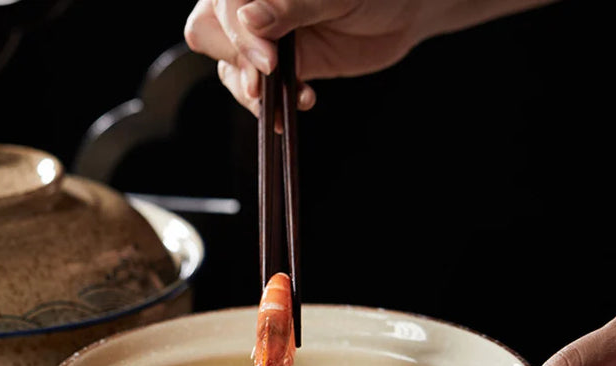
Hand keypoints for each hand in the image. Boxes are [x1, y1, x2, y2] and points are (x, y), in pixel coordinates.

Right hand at [185, 0, 425, 116]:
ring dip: (254, 91)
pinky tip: (301, 101)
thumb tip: (248, 18)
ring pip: (229, 67)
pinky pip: (257, 91)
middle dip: (238, 62)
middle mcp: (252, 3)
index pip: (222, 6)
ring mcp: (263, 35)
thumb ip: (290, 4)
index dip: (239, 35)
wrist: (406, 11)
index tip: (267, 62)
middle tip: (265, 85)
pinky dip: (272, 105)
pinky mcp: (280, 64)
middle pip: (209, 34)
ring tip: (294, 96)